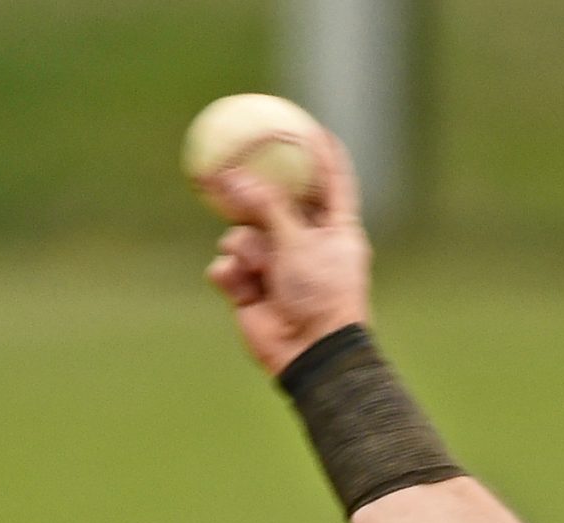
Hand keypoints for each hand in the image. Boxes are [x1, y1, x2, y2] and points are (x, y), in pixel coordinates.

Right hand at [203, 127, 372, 376]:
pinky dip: (228, 272)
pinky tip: (232, 281)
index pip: (333, 184)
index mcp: (335, 232)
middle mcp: (308, 246)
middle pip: (276, 206)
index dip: (325, 156)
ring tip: (251, 264)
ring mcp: (278, 269)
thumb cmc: (319, 295)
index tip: (313, 128)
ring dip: (242, 247)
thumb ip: (266, 204)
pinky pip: (229, 267)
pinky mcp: (252, 292)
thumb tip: (234, 175)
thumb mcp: (297, 240)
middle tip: (231, 173)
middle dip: (254, 197)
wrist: (309, 353)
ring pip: (244, 236)